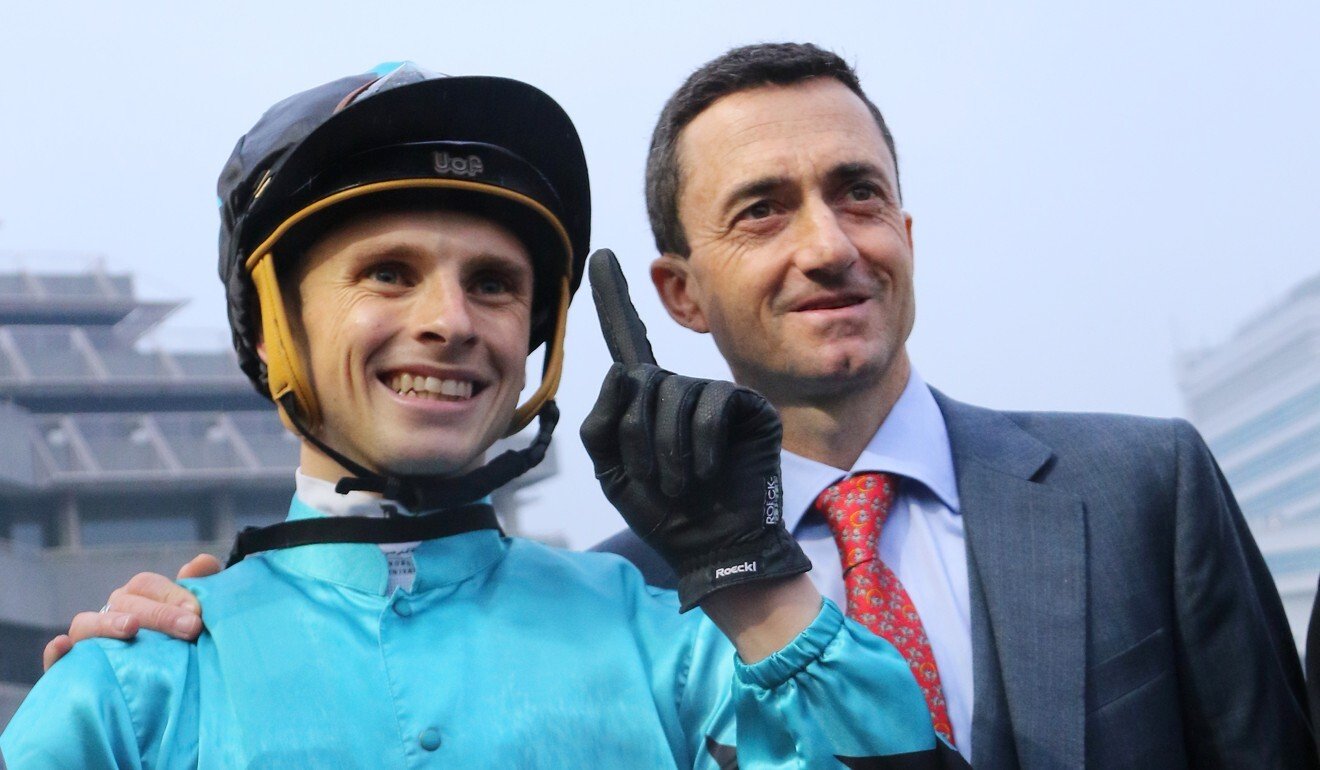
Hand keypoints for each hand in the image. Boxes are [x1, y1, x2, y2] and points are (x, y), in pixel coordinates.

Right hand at [42, 553, 220, 670]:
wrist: (158, 701)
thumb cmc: (179, 649)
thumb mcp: (193, 620)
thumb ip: (200, 588)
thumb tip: (202, 561)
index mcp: (138, 599)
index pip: (147, 585)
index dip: (172, 594)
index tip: (198, 613)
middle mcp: (110, 615)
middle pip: (124, 602)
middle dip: (159, 613)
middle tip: (191, 627)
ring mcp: (89, 642)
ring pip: (85, 623)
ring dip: (107, 623)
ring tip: (132, 629)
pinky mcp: (71, 672)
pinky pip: (56, 659)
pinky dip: (56, 651)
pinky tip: (65, 647)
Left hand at [579, 249, 810, 611]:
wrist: (713, 548)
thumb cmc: (664, 512)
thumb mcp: (612, 471)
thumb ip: (602, 422)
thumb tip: (624, 372)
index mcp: (646, 400)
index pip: (625, 338)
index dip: (613, 296)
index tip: (600, 254)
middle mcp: (682, 388)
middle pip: (642, 381)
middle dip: (640, 437)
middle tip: (655, 480)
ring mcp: (718, 395)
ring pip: (676, 394)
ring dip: (668, 448)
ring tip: (680, 483)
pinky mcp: (749, 406)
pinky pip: (715, 404)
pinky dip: (702, 442)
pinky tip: (707, 468)